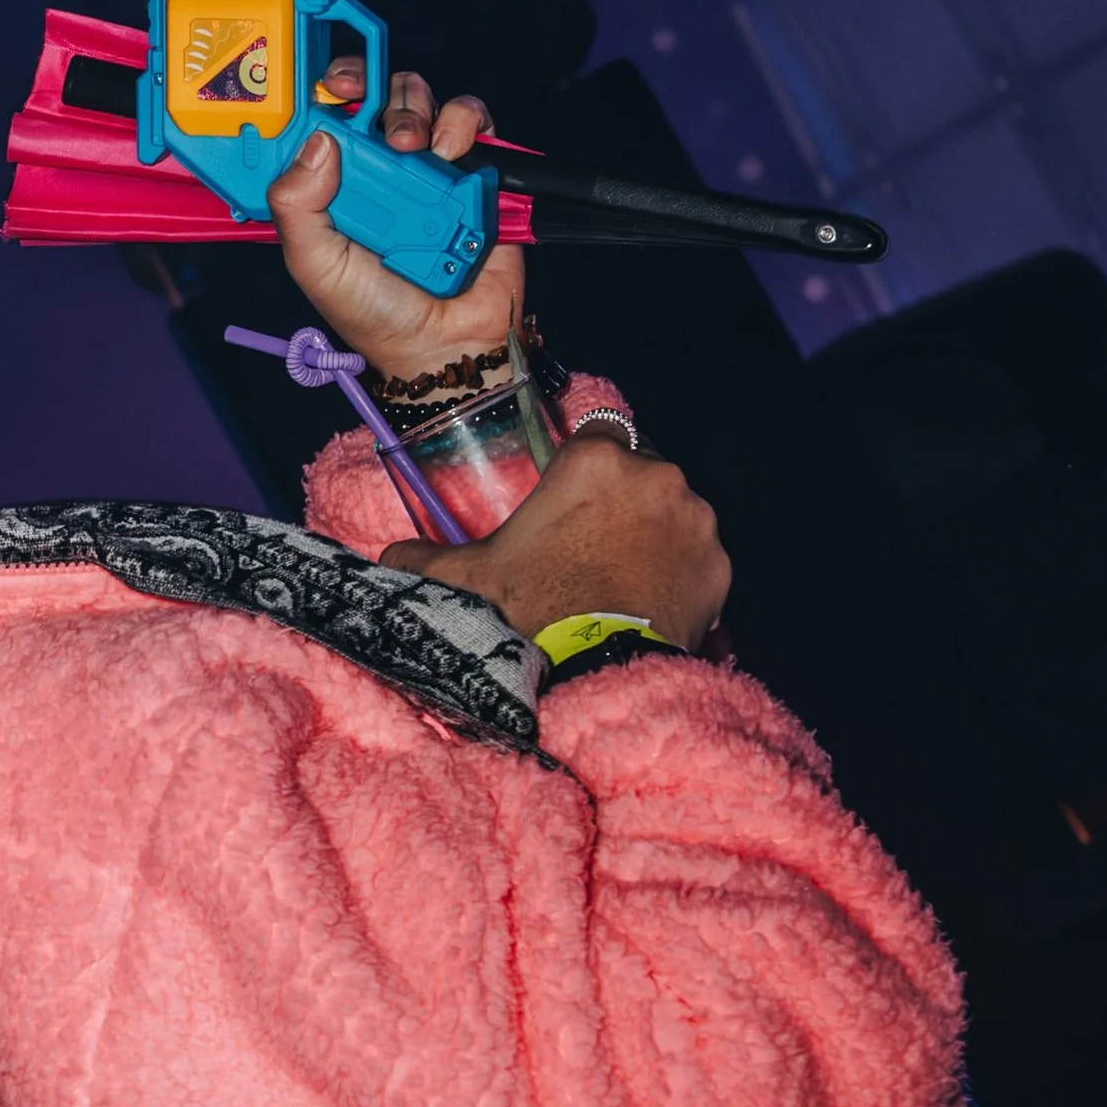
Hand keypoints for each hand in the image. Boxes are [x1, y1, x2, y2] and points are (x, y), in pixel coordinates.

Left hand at [267, 60, 512, 370]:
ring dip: (415, 108)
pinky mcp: (472, 169)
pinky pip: (471, 120)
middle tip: (376, 120)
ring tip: (416, 147)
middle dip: (372, 89)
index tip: (331, 85)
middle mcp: (378, 165)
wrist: (448, 342)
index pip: (323, 114)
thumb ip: (297, 207)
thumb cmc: (376, 313)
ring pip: (418, 96)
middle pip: (372, 93)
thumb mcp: (316, 264)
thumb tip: (316, 141)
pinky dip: (463, 122)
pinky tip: (452, 154)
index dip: (324, 89)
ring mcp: (426, 164)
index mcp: (334, 182)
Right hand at [399, 429, 731, 650]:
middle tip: (594, 549)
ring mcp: (694, 520)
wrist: (593, 676)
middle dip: (624, 501)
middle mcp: (655, 474)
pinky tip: (652, 604)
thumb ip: (421, 557)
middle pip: (643, 470)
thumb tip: (387, 559)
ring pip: (676, 512)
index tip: (575, 499)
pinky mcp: (719, 565)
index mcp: (596, 458)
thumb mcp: (465, 577)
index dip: (588, 464)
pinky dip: (683, 575)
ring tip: (623, 581)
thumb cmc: (530, 611)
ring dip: (657, 535)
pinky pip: (700, 558)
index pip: (601, 431)